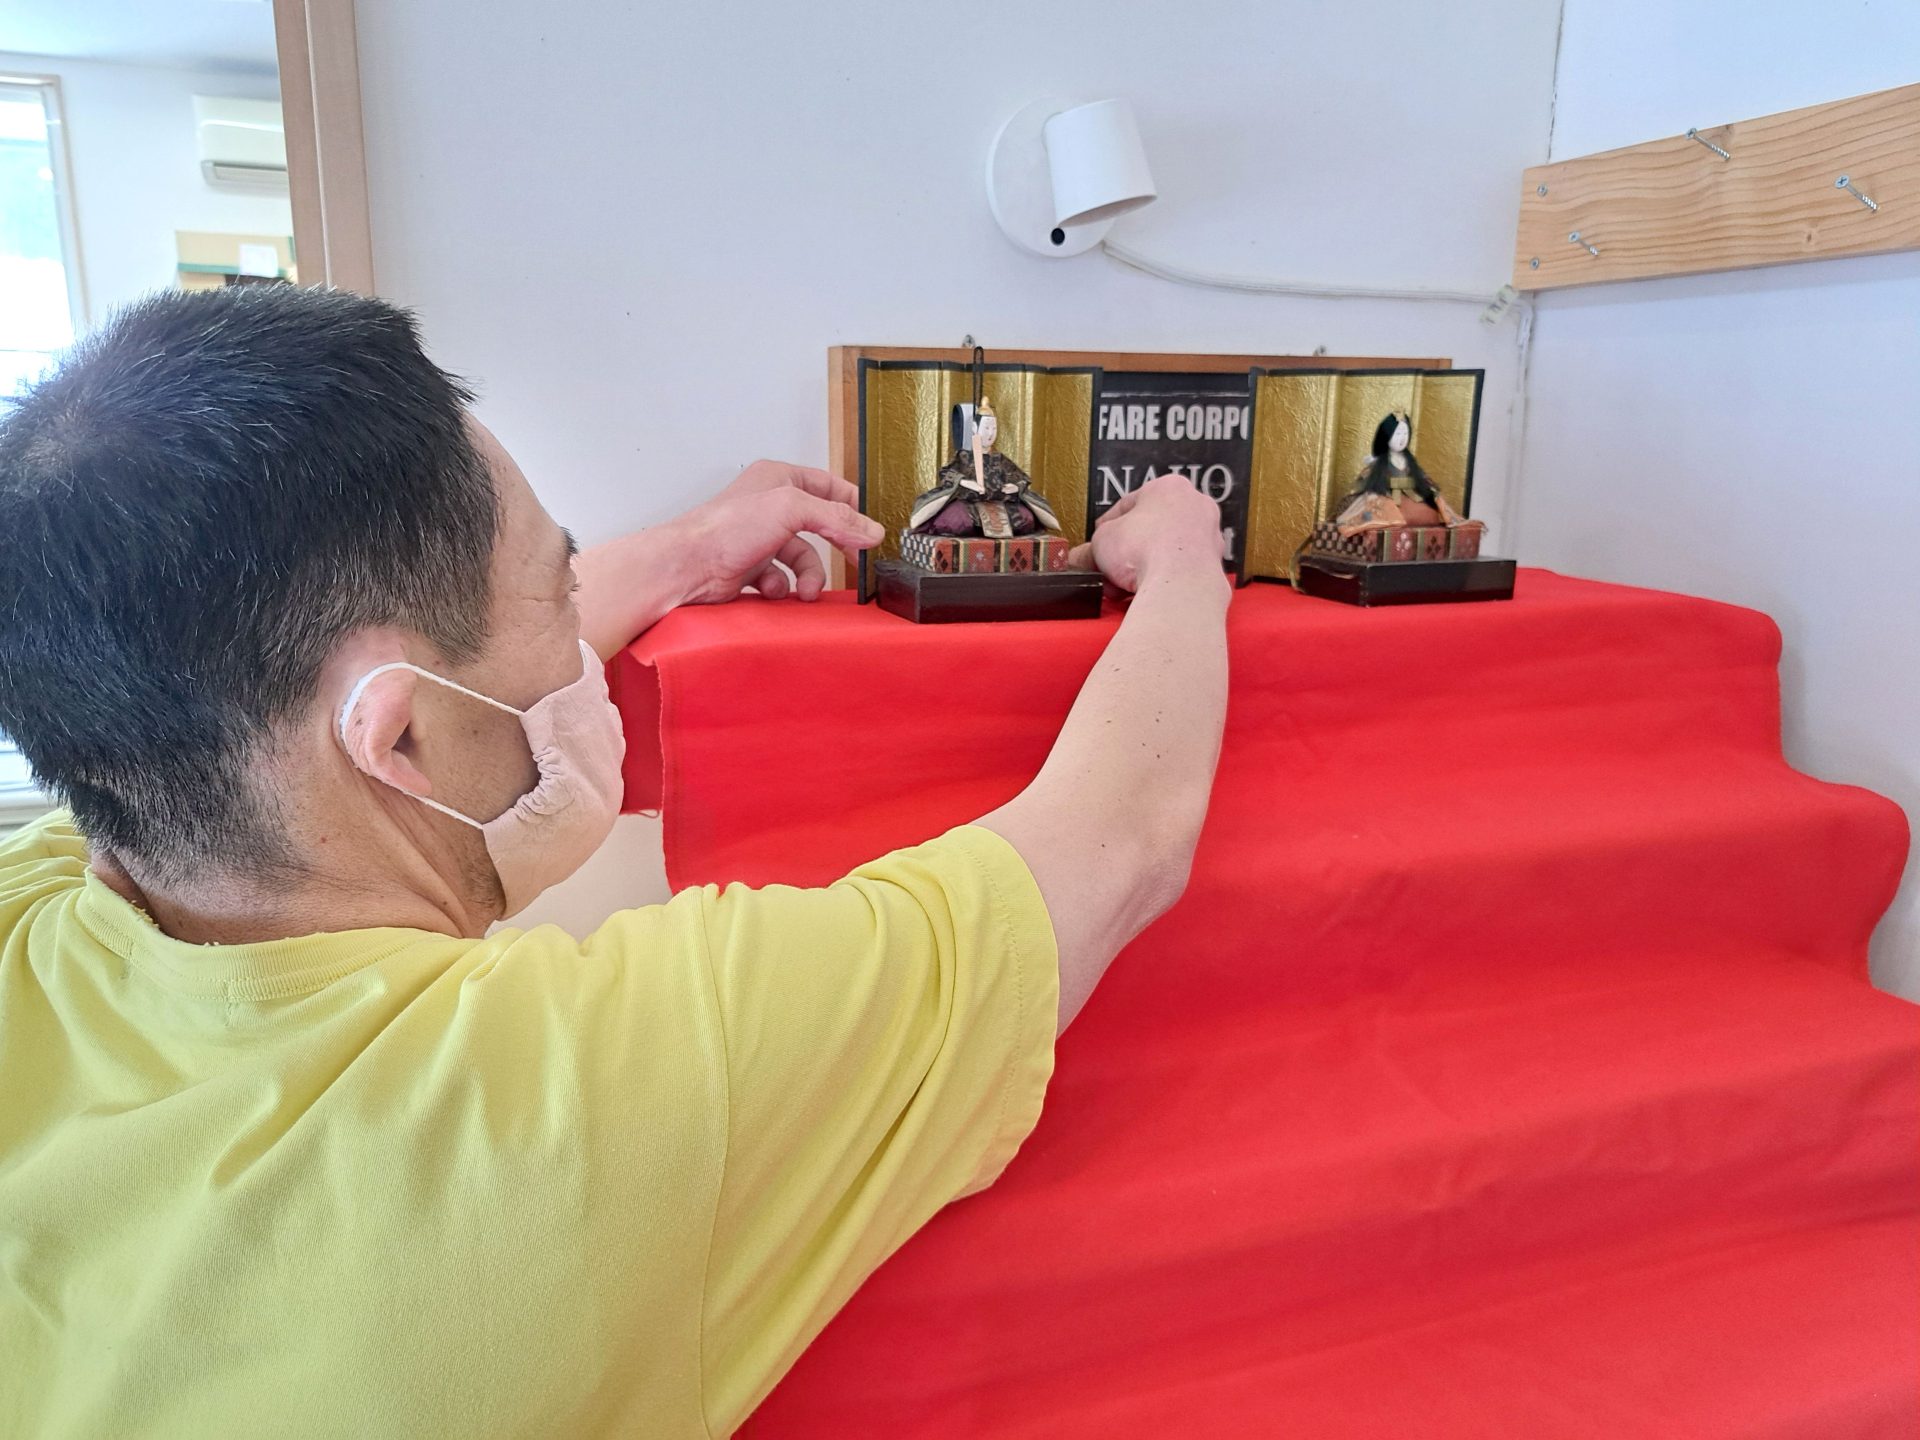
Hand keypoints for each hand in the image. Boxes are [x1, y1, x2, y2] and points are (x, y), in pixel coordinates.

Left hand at [664, 460, 883, 603]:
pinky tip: (772, 589)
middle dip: (836, 547)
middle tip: (855, 562)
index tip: (870, 529)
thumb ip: (835, 517)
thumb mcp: (791, 509)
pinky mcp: (751, 568)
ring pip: (802, 558)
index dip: (851, 506)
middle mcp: (769, 506)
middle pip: (820, 526)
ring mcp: (760, 538)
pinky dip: (782, 588)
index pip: (828, 486)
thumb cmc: (723, 529)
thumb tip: (870, 529)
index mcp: (777, 478)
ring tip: (807, 590)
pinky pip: (782, 579)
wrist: (687, 568)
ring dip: (808, 577)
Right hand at [1066, 474, 1227, 592]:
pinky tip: (1144, 592)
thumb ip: (1090, 547)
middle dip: (1128, 550)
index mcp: (1169, 487)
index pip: (1130, 503)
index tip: (1099, 539)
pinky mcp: (1214, 565)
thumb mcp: (1101, 542)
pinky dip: (1163, 579)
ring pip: (1167, 550)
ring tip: (1123, 585)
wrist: (1178, 584)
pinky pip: (1179, 570)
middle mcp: (1195, 506)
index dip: (1108, 525)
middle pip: (1151, 528)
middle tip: (1110, 565)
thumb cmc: (1148, 550)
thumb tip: (1081, 558)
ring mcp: (1209, 536)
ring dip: (1144, 566)